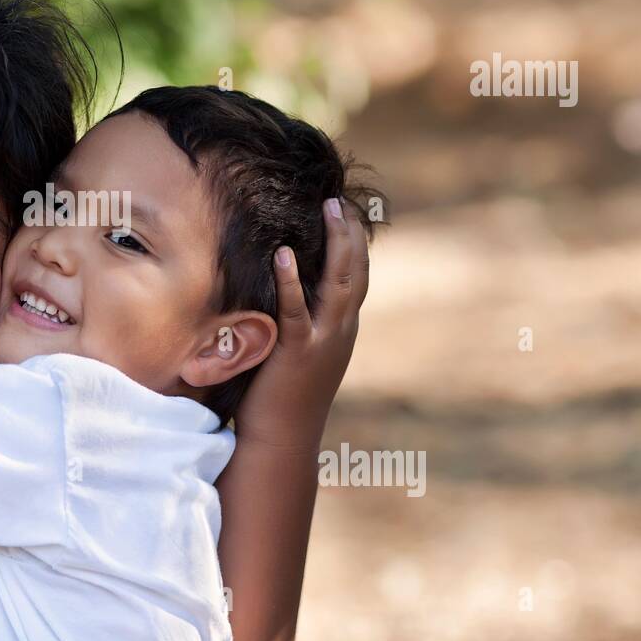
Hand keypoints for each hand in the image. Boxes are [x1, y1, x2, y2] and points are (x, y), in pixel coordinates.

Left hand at [235, 199, 370, 449]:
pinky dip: (291, 281)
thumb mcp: (302, 354)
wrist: (281, 441)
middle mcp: (342, 331)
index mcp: (343, 330)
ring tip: (328, 210)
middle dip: (351, 232)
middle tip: (339, 199)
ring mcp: (323, 341)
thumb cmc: (282, 397)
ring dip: (335, 244)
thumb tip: (288, 291)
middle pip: (357, 272)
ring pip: (340, 284)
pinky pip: (296, 310)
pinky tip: (283, 254)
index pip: (359, 277)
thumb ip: (303, 323)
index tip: (347, 209)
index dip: (356, 243)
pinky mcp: (297, 351)